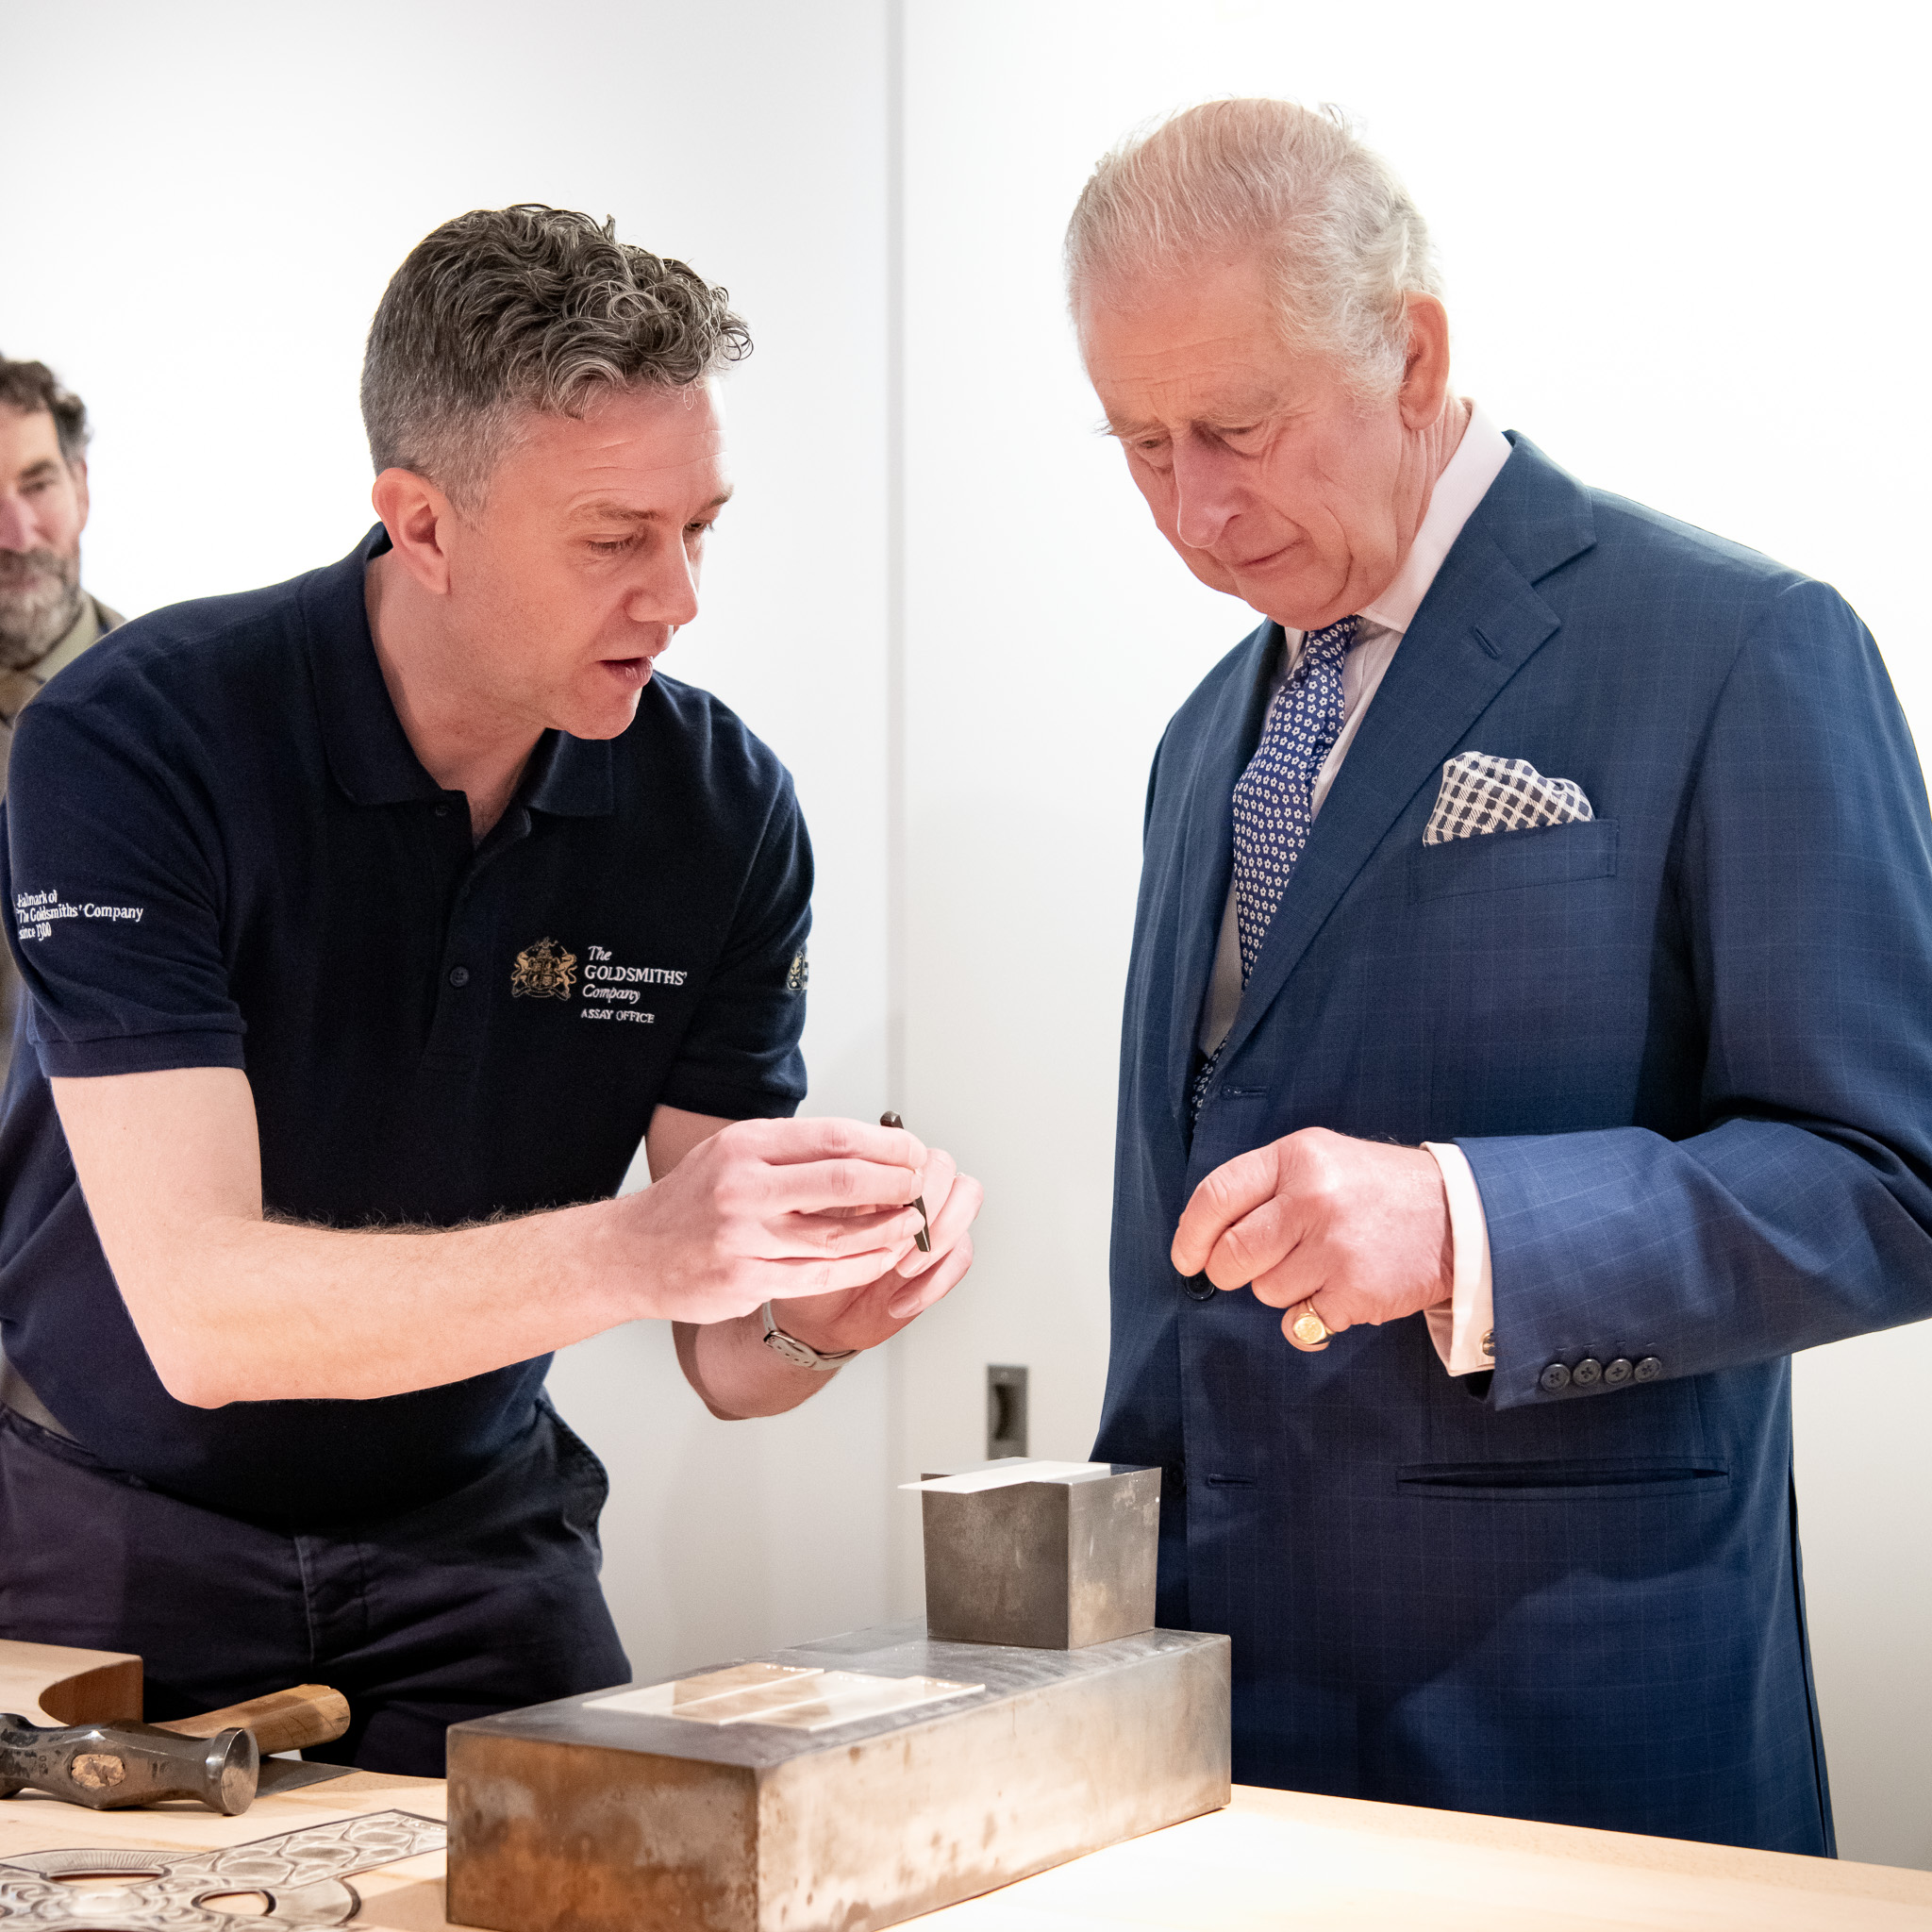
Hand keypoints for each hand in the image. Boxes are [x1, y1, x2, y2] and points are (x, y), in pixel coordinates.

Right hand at [624, 1116, 933, 1324]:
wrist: (632, 1254)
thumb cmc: (693, 1198)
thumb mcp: (733, 1152)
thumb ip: (793, 1150)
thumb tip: (871, 1147)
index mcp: (745, 1146)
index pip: (835, 1138)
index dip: (886, 1146)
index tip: (913, 1152)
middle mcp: (743, 1189)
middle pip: (842, 1183)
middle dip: (896, 1184)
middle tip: (921, 1186)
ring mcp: (743, 1239)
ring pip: (837, 1236)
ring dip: (887, 1230)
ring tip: (913, 1224)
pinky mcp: (745, 1281)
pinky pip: (820, 1275)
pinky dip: (862, 1266)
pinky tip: (883, 1257)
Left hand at [771, 1142, 983, 1353]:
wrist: (816, 1316)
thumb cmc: (808, 1264)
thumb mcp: (809, 1226)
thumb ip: (838, 1200)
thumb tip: (861, 1182)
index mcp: (882, 1172)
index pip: (920, 1154)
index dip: (915, 1179)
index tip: (895, 1203)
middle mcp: (912, 1192)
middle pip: (952, 1174)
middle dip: (932, 1210)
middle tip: (901, 1239)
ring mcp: (932, 1222)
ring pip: (967, 1205)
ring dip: (939, 1240)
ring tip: (902, 1270)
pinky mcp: (942, 1258)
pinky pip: (961, 1256)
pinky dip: (934, 1282)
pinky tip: (900, 1300)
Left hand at [1170, 1128, 1451, 1350]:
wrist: (1460, 1216)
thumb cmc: (1376, 1190)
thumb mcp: (1321, 1160)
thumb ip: (1266, 1186)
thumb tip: (1202, 1234)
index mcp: (1295, 1157)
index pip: (1215, 1196)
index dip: (1191, 1235)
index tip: (1186, 1258)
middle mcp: (1311, 1198)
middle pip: (1231, 1254)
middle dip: (1229, 1271)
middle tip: (1250, 1269)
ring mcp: (1334, 1246)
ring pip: (1266, 1291)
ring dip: (1285, 1290)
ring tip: (1323, 1266)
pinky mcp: (1355, 1290)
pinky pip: (1300, 1324)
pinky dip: (1311, 1320)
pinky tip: (1338, 1293)